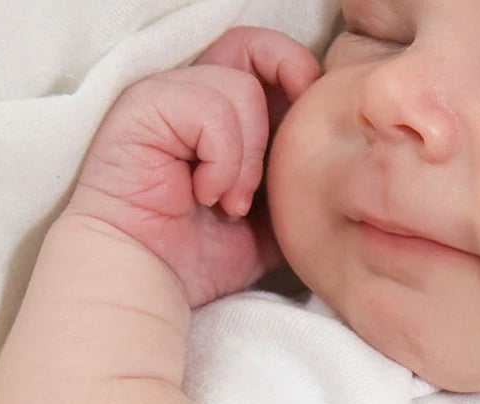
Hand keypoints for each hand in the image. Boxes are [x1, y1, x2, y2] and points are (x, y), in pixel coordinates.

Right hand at [67, 27, 320, 306]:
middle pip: (252, 47)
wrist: (150, 279)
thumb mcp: (269, 225)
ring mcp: (166, 94)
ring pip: (242, 89)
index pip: (265, 60)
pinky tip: (205, 195)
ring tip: (231, 203)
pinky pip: (212, 111)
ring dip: (249, 159)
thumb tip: (335, 164)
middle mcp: (191, 92)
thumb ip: (294, 187)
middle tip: (288, 156)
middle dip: (285, 91)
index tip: (316, 127)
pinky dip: (223, 162)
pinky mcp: (145, 105)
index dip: (298, 78)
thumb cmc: (200, 256)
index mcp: (220, 114)